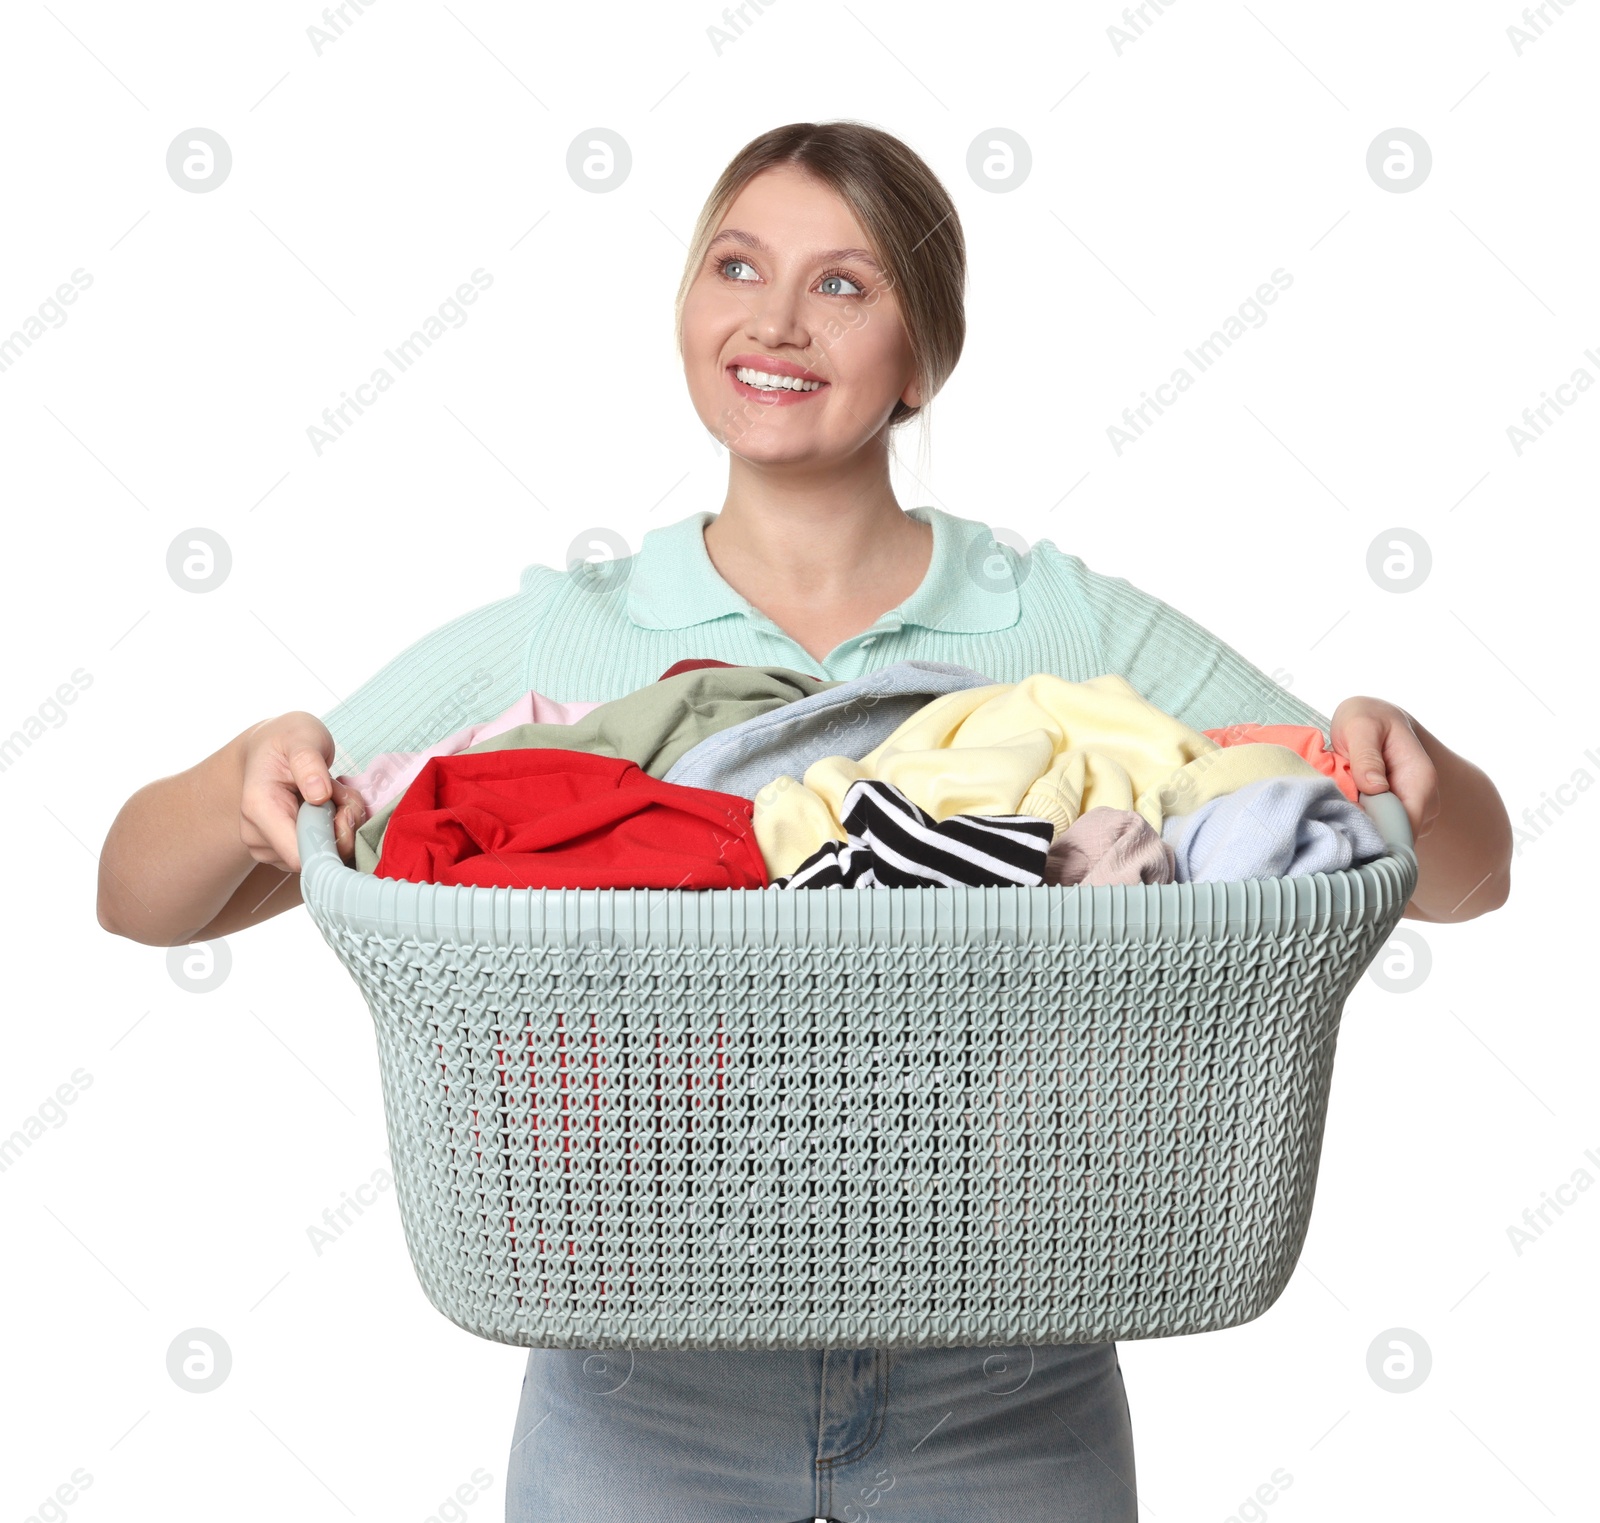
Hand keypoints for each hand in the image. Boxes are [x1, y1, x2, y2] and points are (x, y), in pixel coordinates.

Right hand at [239, 712, 365, 871]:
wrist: (271, 747)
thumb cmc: (287, 739)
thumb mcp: (301, 737)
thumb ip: (309, 762)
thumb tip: (319, 795)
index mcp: (258, 808)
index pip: (299, 854)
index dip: (331, 840)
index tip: (344, 809)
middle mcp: (257, 836)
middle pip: (316, 856)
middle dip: (342, 828)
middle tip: (344, 794)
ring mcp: (269, 847)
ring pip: (323, 854)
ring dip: (341, 826)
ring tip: (334, 794)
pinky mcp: (284, 851)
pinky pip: (322, 851)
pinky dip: (336, 829)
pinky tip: (330, 805)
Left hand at [1329, 696, 1439, 842]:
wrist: (1376, 718)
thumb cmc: (1367, 719)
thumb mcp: (1361, 726)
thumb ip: (1367, 756)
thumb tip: (1374, 788)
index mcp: (1419, 780)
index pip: (1406, 825)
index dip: (1377, 832)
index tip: (1346, 828)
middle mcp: (1424, 801)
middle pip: (1397, 836)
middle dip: (1366, 835)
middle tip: (1332, 821)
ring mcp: (1414, 810)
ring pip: (1389, 836)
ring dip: (1363, 830)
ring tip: (1335, 812)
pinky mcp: (1399, 814)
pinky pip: (1383, 830)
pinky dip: (1364, 825)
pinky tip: (1344, 813)